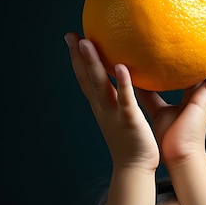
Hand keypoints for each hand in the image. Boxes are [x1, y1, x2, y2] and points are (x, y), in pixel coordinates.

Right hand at [65, 33, 158, 171]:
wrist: (134, 169)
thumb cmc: (133, 143)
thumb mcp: (124, 116)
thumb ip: (123, 98)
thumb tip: (128, 80)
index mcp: (102, 106)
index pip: (86, 79)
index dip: (77, 60)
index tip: (72, 39)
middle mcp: (103, 108)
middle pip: (87, 78)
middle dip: (77, 57)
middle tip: (71, 35)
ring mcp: (113, 114)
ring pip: (100, 85)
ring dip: (93, 64)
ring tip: (87, 42)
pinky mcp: (129, 120)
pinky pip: (125, 100)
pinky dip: (122, 84)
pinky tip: (121, 67)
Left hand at [136, 48, 205, 167]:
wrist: (178, 153)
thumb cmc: (168, 138)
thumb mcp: (156, 110)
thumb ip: (149, 96)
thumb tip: (135, 80)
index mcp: (189, 101)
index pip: (191, 81)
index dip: (192, 71)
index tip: (192, 58)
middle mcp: (199, 98)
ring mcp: (205, 99)